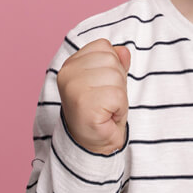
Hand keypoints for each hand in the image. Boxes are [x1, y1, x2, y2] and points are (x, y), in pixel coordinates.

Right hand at [57, 39, 131, 154]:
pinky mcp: (84, 104)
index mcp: (70, 64)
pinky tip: (108, 117)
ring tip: (107, 109)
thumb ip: (115, 63)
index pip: (103, 47)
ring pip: (117, 77)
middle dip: (118, 82)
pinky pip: (118, 95)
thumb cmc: (101, 112)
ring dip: (120, 96)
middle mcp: (67, 73)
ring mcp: (74, 88)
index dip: (112, 66)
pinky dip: (120, 108)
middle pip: (111, 60)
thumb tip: (124, 51)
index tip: (101, 87)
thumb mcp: (109, 81)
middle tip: (106, 101)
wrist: (93, 146)